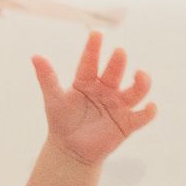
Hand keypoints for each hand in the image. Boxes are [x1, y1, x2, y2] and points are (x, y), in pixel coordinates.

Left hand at [32, 30, 156, 165]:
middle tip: (119, 52)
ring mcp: (118, 105)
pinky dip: (149, 111)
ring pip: (136, 90)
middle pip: (115, 72)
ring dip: (141, 82)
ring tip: (140, 74)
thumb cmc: (61, 122)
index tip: (96, 34)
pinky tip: (150, 106)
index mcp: (87, 81)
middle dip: (118, 62)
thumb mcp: (54, 99)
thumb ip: (47, 78)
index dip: (93, 49)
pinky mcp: (127, 123)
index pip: (90, 62)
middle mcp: (106, 89)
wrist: (70, 151)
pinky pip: (142, 116)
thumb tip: (35, 56)